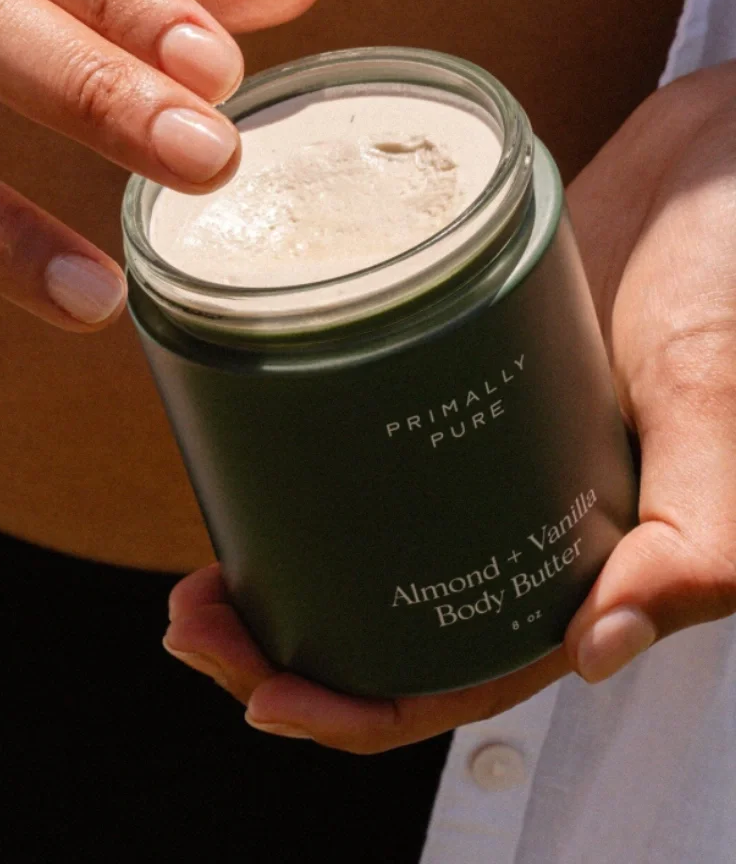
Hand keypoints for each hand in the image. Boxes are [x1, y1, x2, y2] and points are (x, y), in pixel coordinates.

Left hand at [163, 62, 735, 751]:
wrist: (702, 163)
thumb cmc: (729, 276)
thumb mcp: (715, 402)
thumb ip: (696, 537)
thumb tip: (597, 651)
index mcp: (581, 560)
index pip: (461, 674)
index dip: (363, 712)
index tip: (264, 699)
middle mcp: (512, 521)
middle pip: (384, 627)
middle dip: (280, 652)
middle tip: (193, 627)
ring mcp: (465, 453)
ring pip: (355, 552)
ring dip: (270, 580)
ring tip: (193, 583)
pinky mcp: (431, 379)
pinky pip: (352, 452)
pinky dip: (287, 480)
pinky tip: (234, 475)